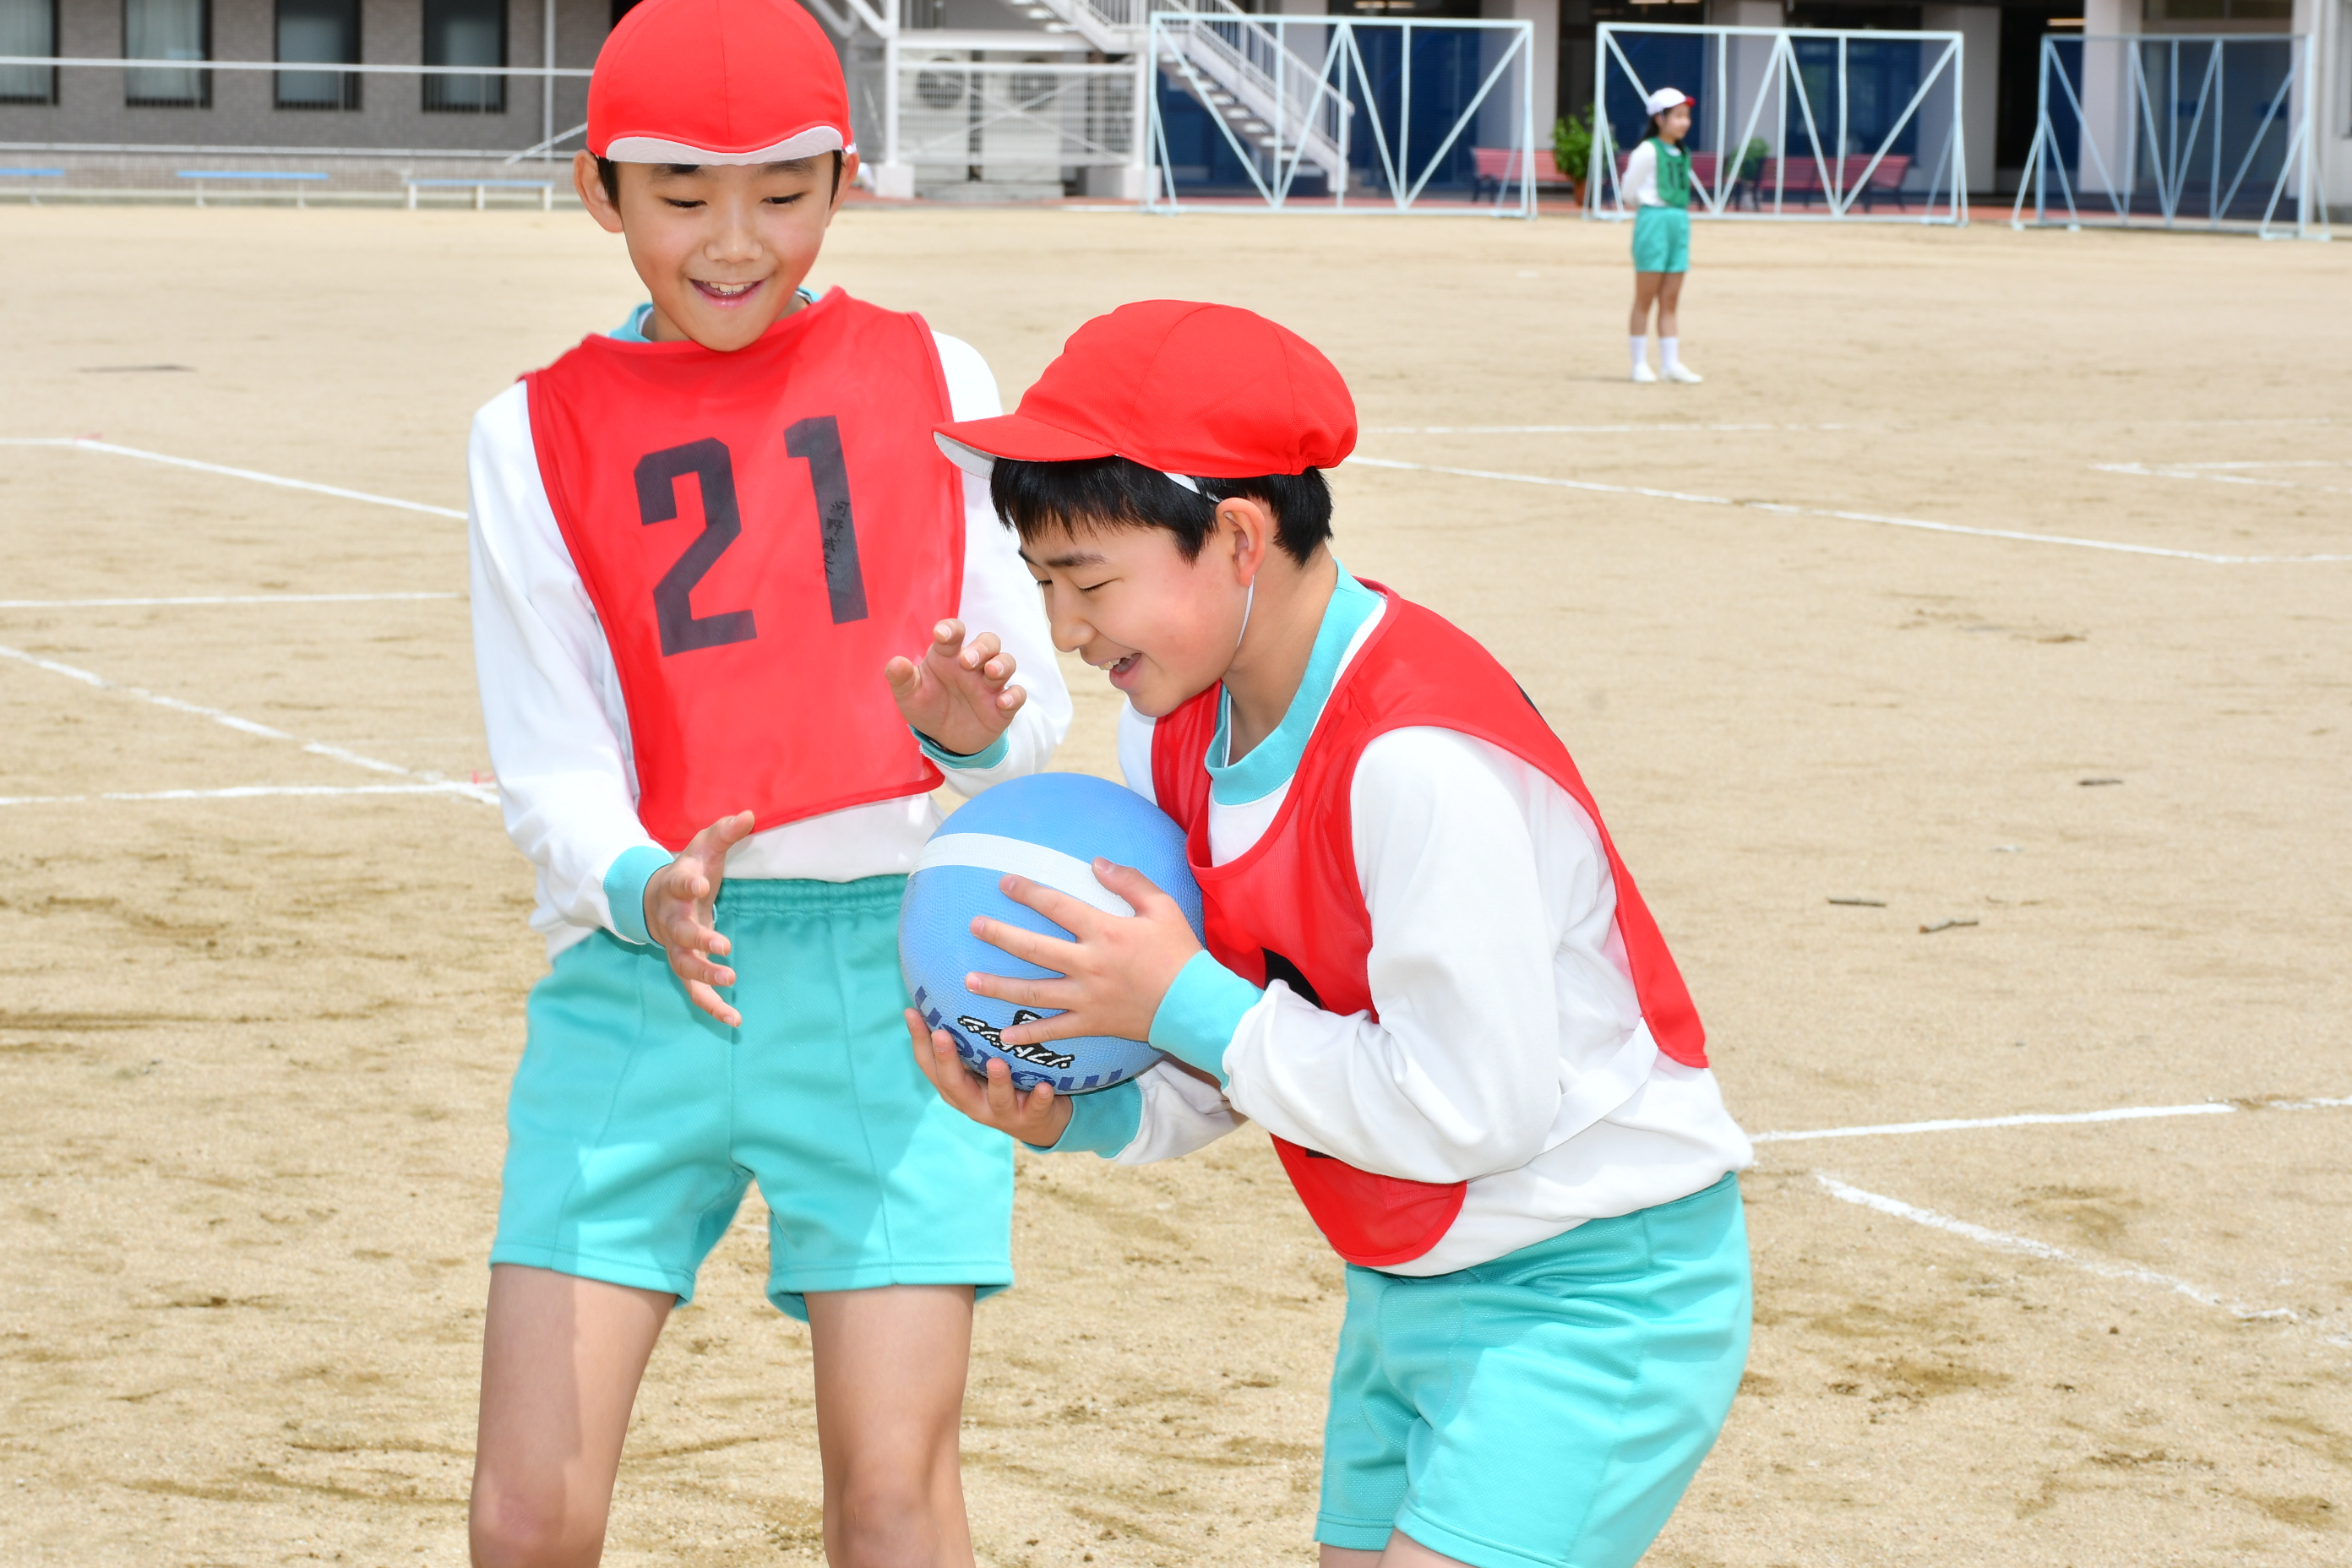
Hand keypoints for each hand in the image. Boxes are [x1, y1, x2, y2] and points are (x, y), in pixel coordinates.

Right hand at [642, 810, 755, 1026]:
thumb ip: (725, 832)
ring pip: (684, 966)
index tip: (699, 885)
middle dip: (700, 941)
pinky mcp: (685, 967)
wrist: (656, 900)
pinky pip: (694, 991)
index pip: (679, 885)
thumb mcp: (704, 848)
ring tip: (730, 981)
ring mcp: (675, 948)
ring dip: (705, 976)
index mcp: (674, 889)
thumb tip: (750, 814)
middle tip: (723, 946)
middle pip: (680, 933)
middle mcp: (671, 921)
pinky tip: (734, 1021)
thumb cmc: (688, 872)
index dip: (687, 885)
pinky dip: (712, 1006)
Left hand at [885, 619, 1026, 758]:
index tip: (941, 634)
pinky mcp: (1003, 706)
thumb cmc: (927, 707)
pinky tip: (1002, 703)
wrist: (944, 739)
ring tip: (990, 673)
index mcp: (948, 655)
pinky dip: (1014, 696)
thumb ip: (902, 678)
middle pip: (988, 642)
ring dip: (1001, 664)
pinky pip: (1017, 694)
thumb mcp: (909, 695)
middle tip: (966, 661)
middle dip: (981, 648)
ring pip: (1006, 662)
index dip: (951, 629)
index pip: (954, 632)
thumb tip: (896, 663)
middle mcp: (973, 665)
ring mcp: (990, 685)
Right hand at [905, 1009, 1072, 1146]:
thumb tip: (958, 986)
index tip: (911, 1011)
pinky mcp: (1030, 1119)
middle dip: (947, 1059)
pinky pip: (1035, 1109)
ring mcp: (1001, 1113)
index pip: (929, 1064)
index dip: (918, 1040)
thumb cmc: (1003, 1080)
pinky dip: (1039, 1099)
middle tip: (940, 1035)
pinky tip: (1045, 1087)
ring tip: (996, 1063)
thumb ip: (968, 1039)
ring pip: (996, 1099)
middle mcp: (972, 1101)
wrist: (1038, 1120)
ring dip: (997, 1081)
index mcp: (955, 1086)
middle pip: (953, 1083)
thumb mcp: (980, 1061)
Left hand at [965, 861, 1200, 1047]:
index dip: (1028, 892)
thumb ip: (1129, 881)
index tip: (1004, 883)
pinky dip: (1028, 1035)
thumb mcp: (1162, 907)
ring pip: (1033, 992)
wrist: (1195, 1005)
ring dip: (999, 987)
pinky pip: (1054, 1031)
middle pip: (1033, 948)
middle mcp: (1088, 964)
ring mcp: (1086, 997)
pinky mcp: (1092, 1023)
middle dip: (1000, 935)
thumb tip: (1096, 862)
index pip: (1056, 906)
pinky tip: (1002, 1036)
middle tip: (974, 926)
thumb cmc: (1181, 953)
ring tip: (969, 981)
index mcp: (1104, 931)